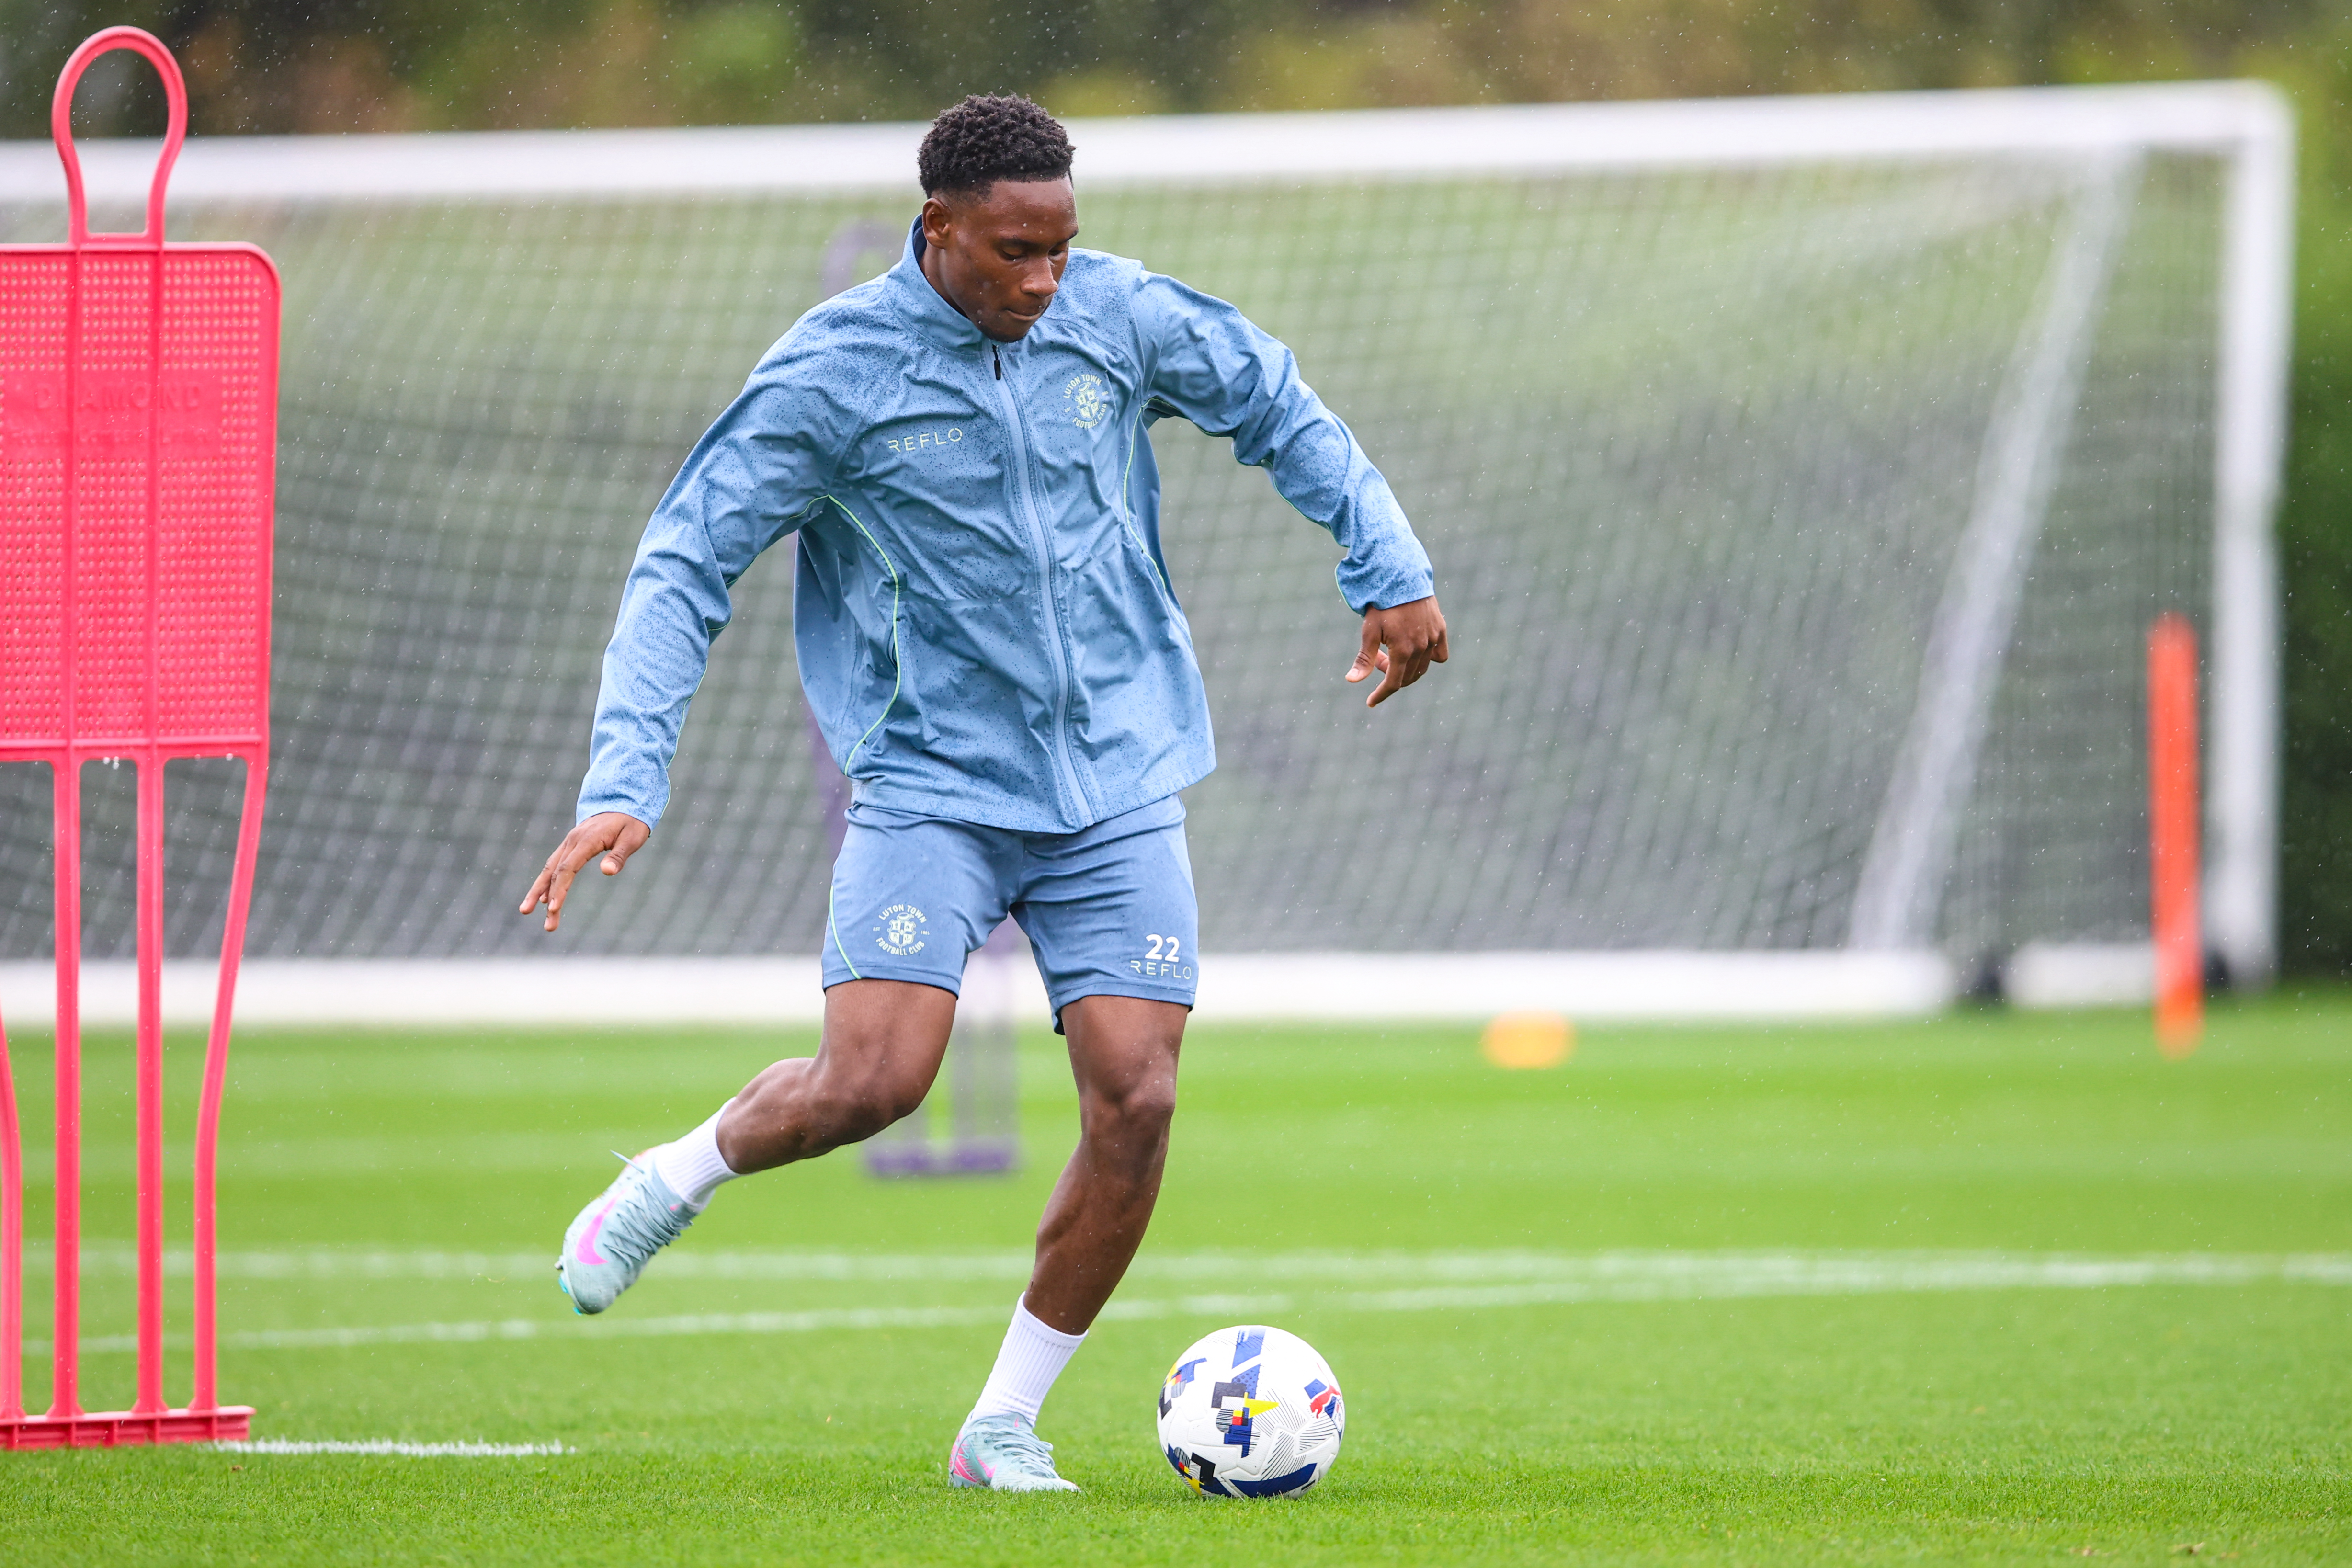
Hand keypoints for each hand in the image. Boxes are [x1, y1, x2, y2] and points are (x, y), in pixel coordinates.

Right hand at [519, 811, 650, 931]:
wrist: (623, 800)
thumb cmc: (631, 821)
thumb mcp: (632, 837)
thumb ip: (619, 855)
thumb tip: (607, 872)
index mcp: (586, 841)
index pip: (567, 869)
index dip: (559, 889)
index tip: (554, 908)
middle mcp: (572, 841)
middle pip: (554, 873)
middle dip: (547, 899)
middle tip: (548, 926)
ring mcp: (569, 843)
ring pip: (549, 869)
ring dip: (539, 891)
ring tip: (526, 911)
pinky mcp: (571, 846)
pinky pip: (555, 865)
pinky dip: (547, 881)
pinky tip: (544, 898)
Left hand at [1345, 595, 1448, 707]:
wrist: (1402, 576)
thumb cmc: (1382, 604)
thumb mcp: (1369, 631)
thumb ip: (1364, 658)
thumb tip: (1352, 681)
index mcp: (1403, 650)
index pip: (1393, 683)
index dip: (1381, 694)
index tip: (1370, 702)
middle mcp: (1422, 647)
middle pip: (1406, 677)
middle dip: (1389, 675)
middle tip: (1377, 659)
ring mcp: (1434, 638)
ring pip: (1422, 668)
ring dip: (1405, 667)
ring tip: (1390, 651)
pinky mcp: (1441, 629)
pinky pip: (1440, 654)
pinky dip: (1428, 659)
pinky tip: (1415, 651)